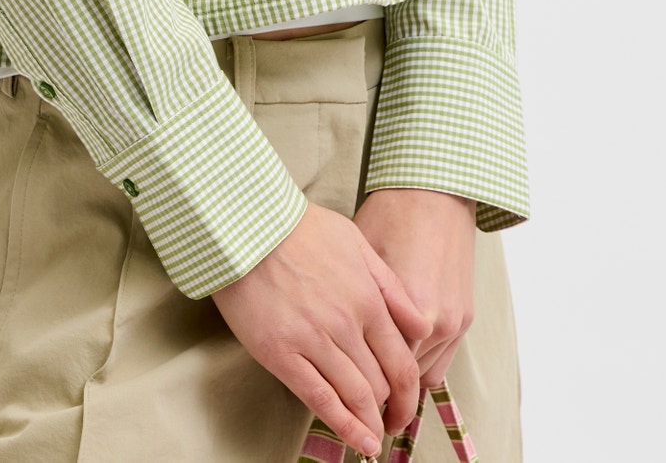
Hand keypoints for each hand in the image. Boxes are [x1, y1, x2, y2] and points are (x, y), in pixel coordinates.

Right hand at [210, 199, 424, 457]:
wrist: (245, 225)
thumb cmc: (298, 228)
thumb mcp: (355, 242)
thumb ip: (390, 285)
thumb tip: (420, 326)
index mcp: (367, 298)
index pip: (401, 363)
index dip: (408, 393)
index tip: (405, 405)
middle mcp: (346, 324)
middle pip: (380, 384)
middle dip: (389, 408)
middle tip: (387, 419)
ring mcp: (313, 340)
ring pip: (355, 396)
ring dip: (370, 423)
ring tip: (374, 437)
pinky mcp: (281, 353)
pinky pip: (320, 399)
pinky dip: (343, 427)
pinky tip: (359, 443)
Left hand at [352, 188, 476, 386]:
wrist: (434, 194)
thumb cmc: (390, 219)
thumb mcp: (360, 257)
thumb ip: (354, 304)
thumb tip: (329, 335)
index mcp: (410, 308)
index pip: (381, 367)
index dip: (359, 380)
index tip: (342, 392)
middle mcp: (437, 322)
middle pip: (403, 378)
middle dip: (381, 391)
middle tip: (358, 402)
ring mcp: (455, 321)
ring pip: (424, 375)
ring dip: (402, 382)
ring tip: (375, 389)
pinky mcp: (466, 317)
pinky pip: (443, 360)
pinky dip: (422, 366)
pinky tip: (400, 365)